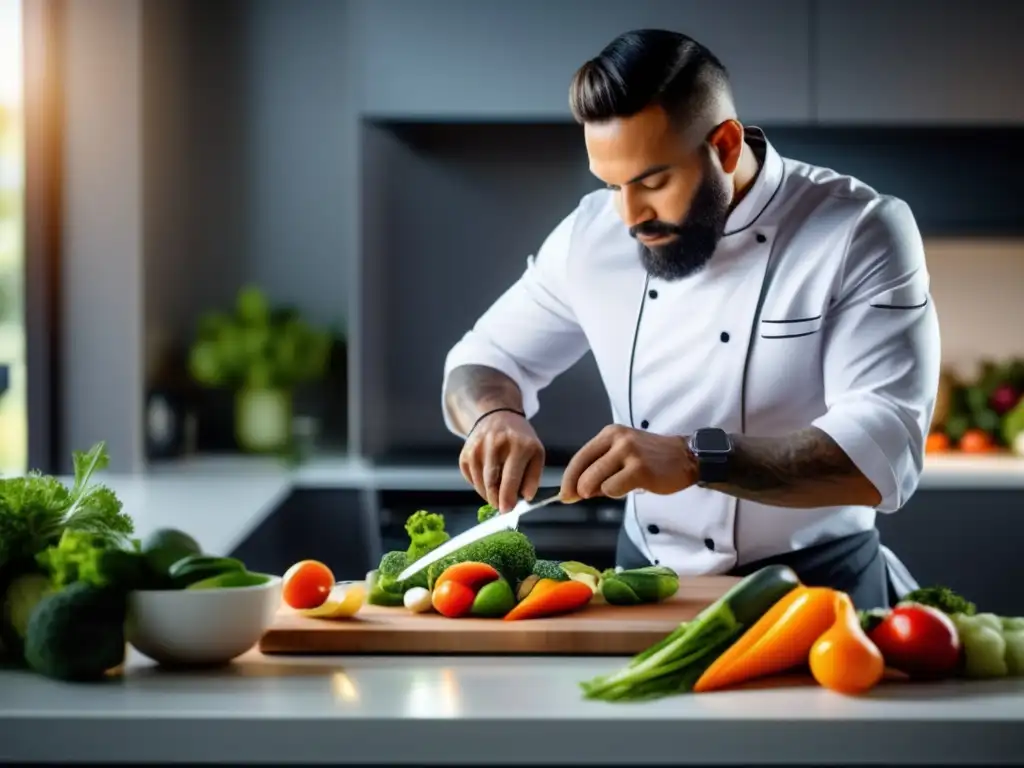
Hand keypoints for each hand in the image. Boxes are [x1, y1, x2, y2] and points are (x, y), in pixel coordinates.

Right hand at [459, 411, 544, 512]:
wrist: (497, 415)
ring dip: (488, 494)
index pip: (510, 478)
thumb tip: (525, 498)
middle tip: (503, 506)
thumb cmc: (520, 439)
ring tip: (498, 491)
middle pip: (491, 483)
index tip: (507, 511)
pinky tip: (488, 478)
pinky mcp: (465, 453)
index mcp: (518, 446)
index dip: (508, 498)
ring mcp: (477, 448)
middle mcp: (494, 445)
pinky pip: (470, 479)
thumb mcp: (536, 453)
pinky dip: (479, 485)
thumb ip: (533, 477)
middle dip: (497, 500)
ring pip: (479, 484)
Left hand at [560, 425, 696, 501]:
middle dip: (579, 489)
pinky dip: (615, 493)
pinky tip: (629, 488)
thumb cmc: (652, 459)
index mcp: (610, 433)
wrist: (686, 458)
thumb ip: (598, 468)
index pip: (579, 457)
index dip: (568, 478)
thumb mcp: (622, 454)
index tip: (564, 494)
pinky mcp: (640, 469)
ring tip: (617, 487)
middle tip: (584, 497)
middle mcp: (618, 439)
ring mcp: (629, 453)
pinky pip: (612, 488)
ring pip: (594, 481)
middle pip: (583, 470)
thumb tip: (574, 491)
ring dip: (600, 491)